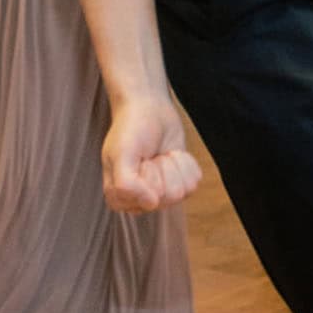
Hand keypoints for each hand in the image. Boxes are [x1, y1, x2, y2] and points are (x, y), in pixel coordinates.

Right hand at [100, 93, 202, 212]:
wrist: (150, 108)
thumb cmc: (131, 129)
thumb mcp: (121, 154)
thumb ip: (127, 184)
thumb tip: (151, 204)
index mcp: (119, 198)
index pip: (145, 202)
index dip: (147, 177)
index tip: (138, 161)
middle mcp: (140, 201)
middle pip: (167, 198)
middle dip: (161, 169)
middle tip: (149, 155)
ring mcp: (162, 194)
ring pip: (182, 192)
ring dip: (174, 166)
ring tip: (160, 154)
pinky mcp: (180, 184)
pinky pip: (193, 183)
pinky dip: (185, 163)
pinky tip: (172, 155)